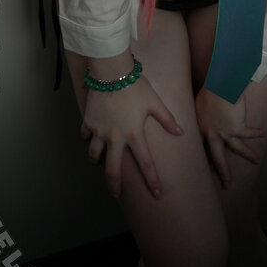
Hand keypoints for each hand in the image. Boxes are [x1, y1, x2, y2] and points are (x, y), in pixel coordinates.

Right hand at [80, 75, 182, 199]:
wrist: (111, 72)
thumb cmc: (135, 86)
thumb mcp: (155, 102)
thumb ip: (167, 119)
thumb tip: (181, 132)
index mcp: (134, 134)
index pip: (146, 164)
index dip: (153, 181)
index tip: (158, 194)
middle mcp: (115, 137)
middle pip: (112, 170)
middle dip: (114, 186)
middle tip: (116, 194)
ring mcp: (99, 131)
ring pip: (94, 155)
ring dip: (97, 161)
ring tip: (100, 163)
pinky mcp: (88, 121)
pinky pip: (85, 135)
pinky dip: (87, 139)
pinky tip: (90, 138)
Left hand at [194, 85, 265, 188]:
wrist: (220, 85)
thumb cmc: (210, 88)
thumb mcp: (200, 102)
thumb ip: (203, 111)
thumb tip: (209, 114)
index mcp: (200, 127)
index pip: (200, 148)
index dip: (204, 159)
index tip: (205, 171)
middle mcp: (211, 134)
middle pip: (217, 158)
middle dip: (223, 173)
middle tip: (226, 185)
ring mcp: (224, 133)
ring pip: (237, 150)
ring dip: (248, 155)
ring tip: (256, 161)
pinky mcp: (237, 129)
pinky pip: (249, 133)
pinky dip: (257, 132)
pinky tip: (263, 133)